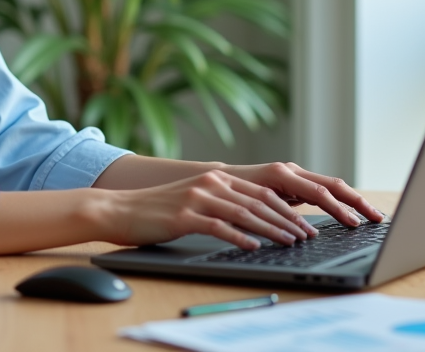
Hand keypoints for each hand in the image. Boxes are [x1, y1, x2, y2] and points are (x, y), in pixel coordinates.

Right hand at [102, 169, 322, 250]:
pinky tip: (254, 246)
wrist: (119, 209)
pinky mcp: (184, 216)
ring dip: (271, 229)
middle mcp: (209, 183)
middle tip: (306, 235)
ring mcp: (196, 198)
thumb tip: (254, 220)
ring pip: (243, 213)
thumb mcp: (194, 200)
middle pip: (257, 200)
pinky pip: (218, 226)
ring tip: (290, 242)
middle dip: (286, 219)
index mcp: (215, 177)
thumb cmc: (156, 210)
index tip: (304, 224)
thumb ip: (221, 203)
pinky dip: (239, 237)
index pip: (260, 192)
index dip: (285, 208)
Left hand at [224, 162, 385, 227]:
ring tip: (373, 217)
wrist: (220, 180)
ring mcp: (296, 175)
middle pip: (333, 185)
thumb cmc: (231, 194)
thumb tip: (299, 231)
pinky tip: (353, 214)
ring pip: (332, 187)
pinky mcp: (297, 183)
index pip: (320, 192)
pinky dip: (341, 201)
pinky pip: (324, 191)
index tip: (355, 224)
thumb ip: (273, 213)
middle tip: (377, 219)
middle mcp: (292, 171)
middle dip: (357, 202)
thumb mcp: (250, 206)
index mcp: (283, 174)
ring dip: (354, 201)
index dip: (339, 209)